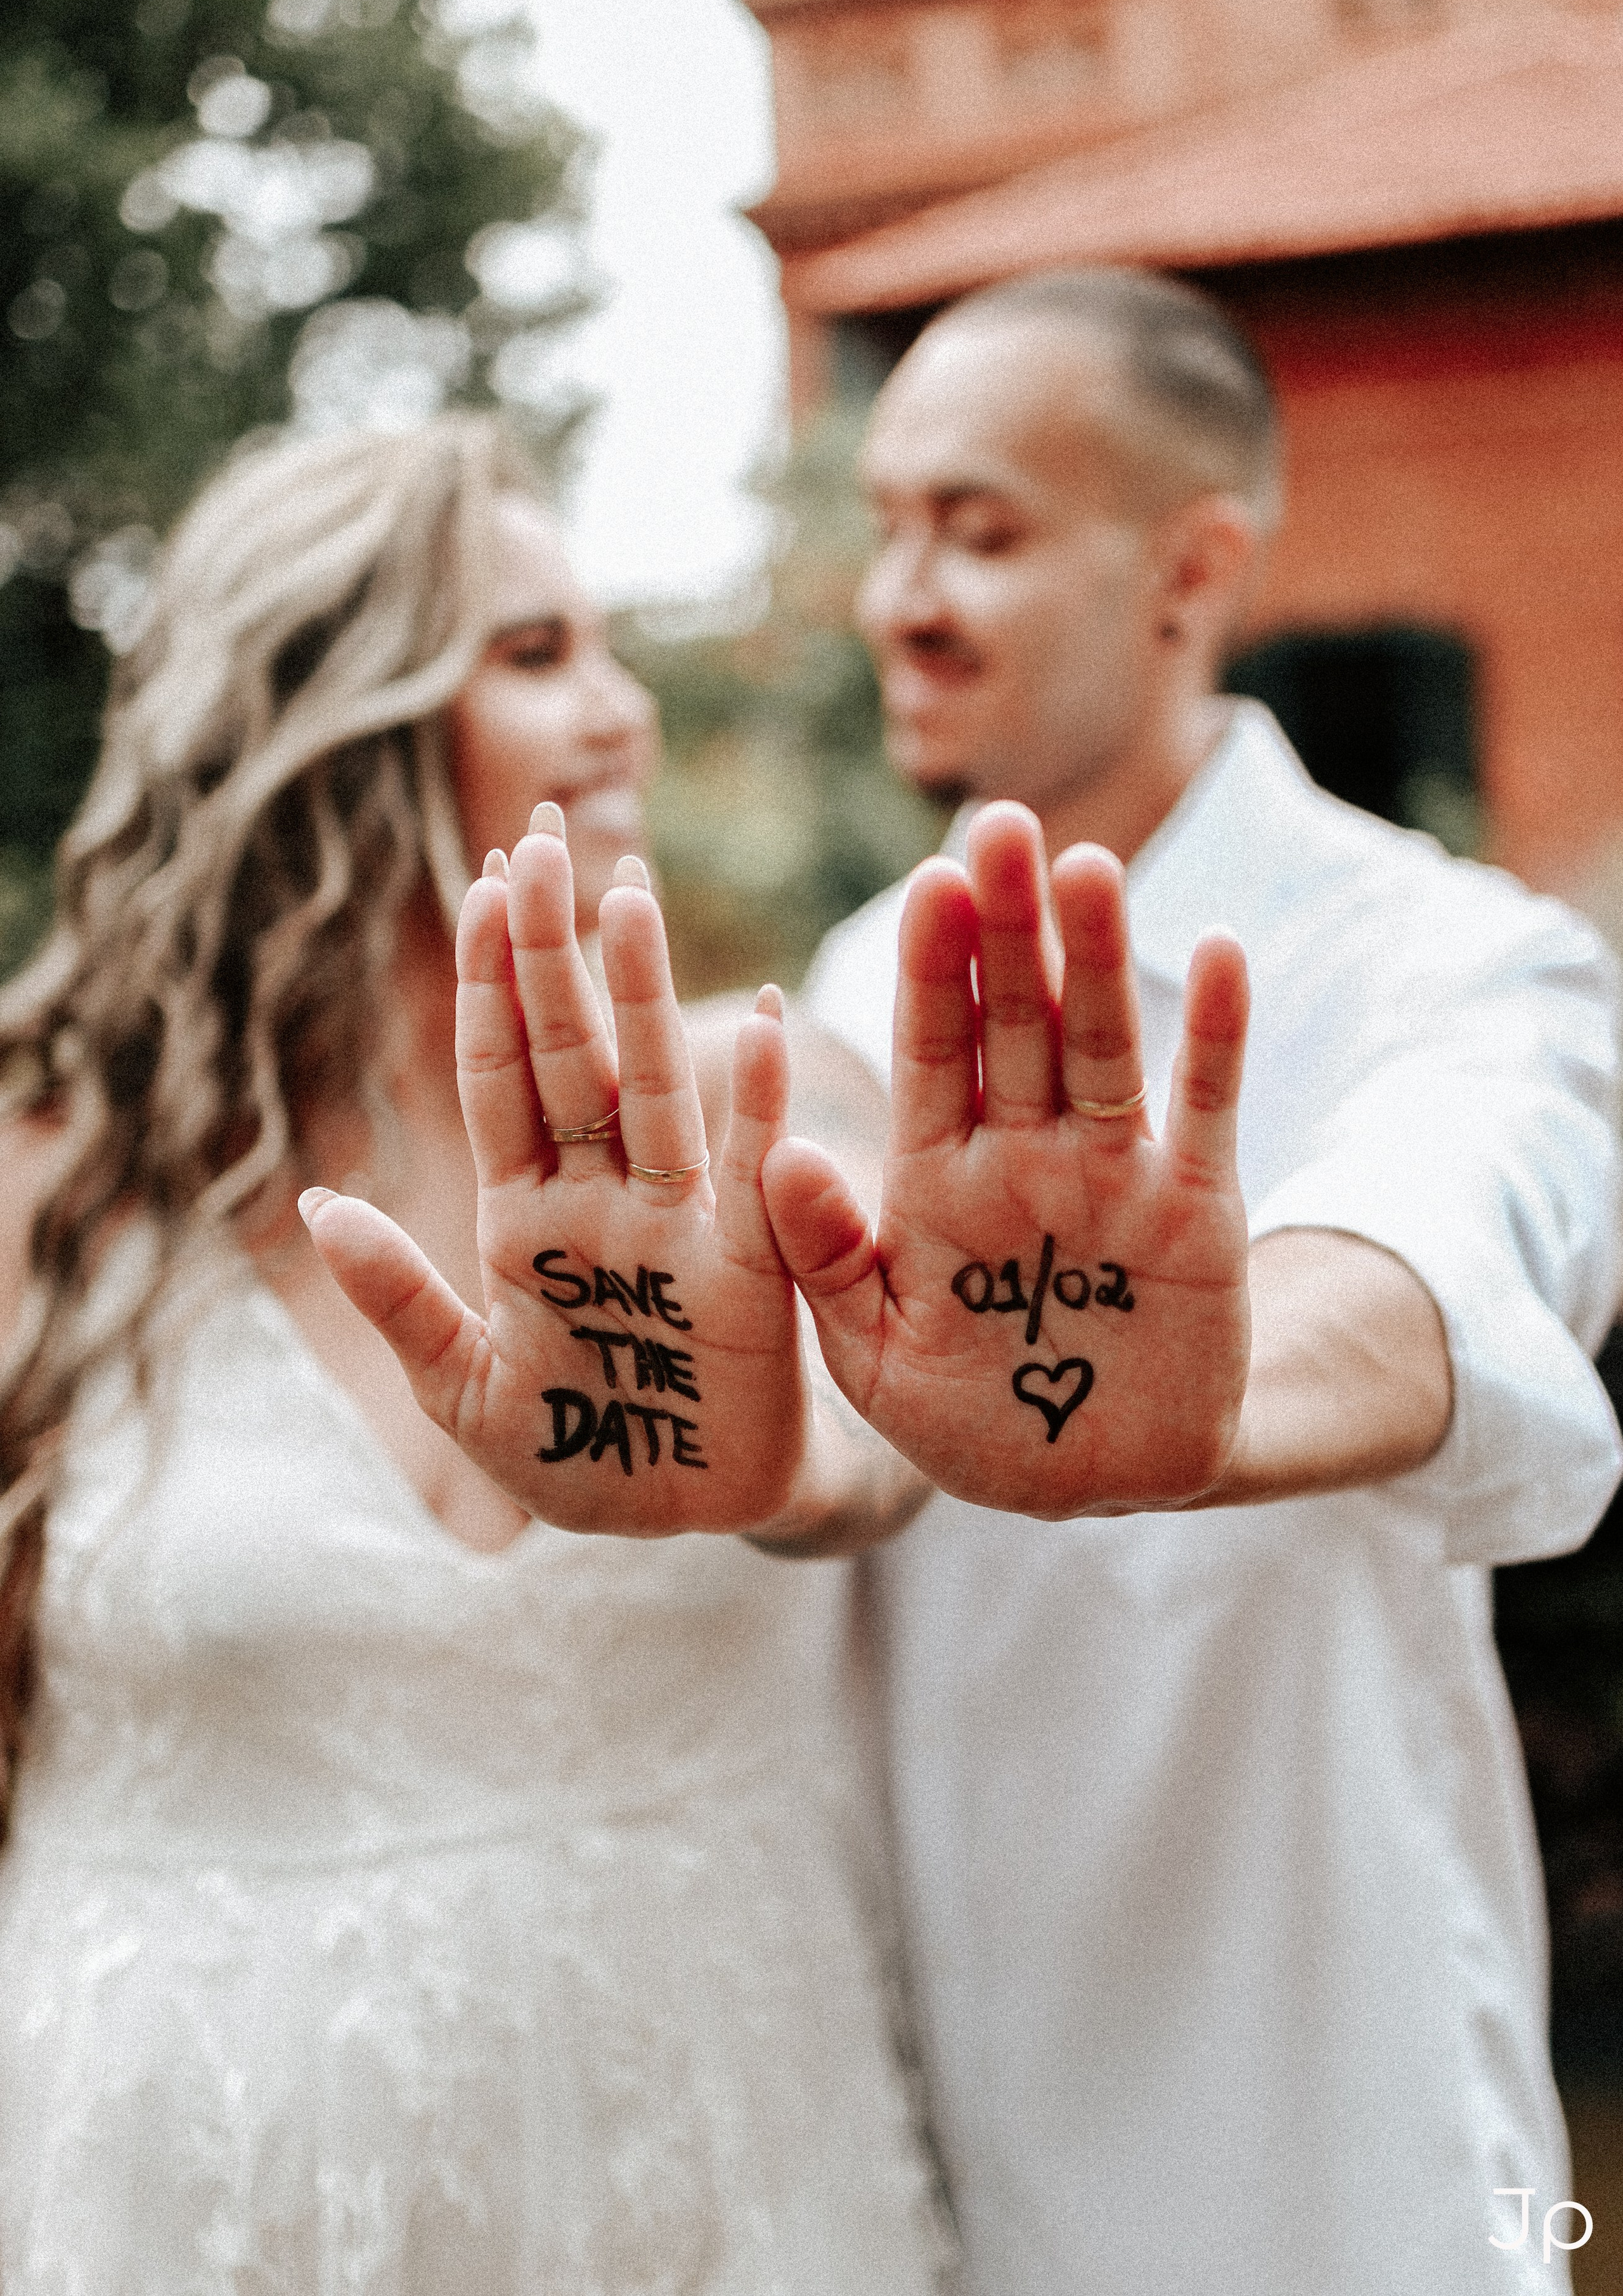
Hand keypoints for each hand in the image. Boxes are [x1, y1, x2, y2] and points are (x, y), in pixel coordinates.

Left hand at [300, 817, 807, 1534]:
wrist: (682, 1523)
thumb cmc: (574, 1455)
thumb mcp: (462, 1392)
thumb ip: (398, 1299)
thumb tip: (316, 1203)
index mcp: (527, 1221)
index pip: (500, 1077)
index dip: (485, 987)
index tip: (475, 886)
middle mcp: (602, 1199)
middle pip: (569, 1052)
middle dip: (550, 949)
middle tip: (538, 839)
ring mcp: (678, 1226)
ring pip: (650, 1088)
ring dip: (638, 995)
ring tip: (624, 895)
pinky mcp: (749, 1273)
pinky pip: (754, 1176)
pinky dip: (760, 1104)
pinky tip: (762, 1023)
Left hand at [763, 804, 1251, 1517]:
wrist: (1088, 1482)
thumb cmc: (964, 1416)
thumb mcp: (873, 1353)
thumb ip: (822, 1259)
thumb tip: (774, 1154)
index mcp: (933, 1177)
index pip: (930, 1052)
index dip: (930, 973)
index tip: (928, 886)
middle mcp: (1021, 1153)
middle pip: (1013, 1021)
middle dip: (1007, 928)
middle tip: (1001, 825)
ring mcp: (1111, 1173)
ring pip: (1101, 1045)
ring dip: (1099, 958)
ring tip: (1091, 869)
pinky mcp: (1195, 1209)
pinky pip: (1206, 1108)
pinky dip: (1215, 1036)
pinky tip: (1221, 954)